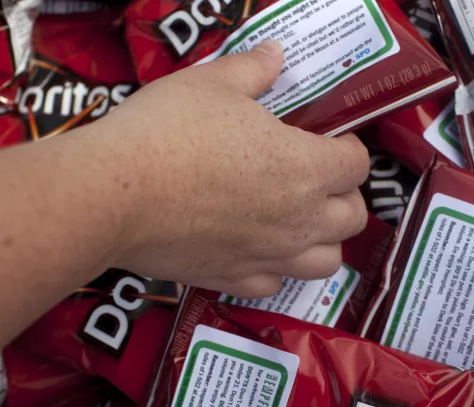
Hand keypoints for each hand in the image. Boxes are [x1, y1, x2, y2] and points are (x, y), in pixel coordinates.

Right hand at [87, 40, 370, 297]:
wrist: (116, 193)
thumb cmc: (168, 130)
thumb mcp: (212, 83)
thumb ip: (253, 70)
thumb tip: (274, 54)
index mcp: (307, 167)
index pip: (357, 165)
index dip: (348, 149)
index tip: (327, 139)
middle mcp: (300, 219)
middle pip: (353, 219)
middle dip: (344, 197)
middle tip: (317, 179)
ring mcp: (269, 256)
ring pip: (326, 263)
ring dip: (322, 242)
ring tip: (299, 223)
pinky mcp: (233, 279)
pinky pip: (273, 285)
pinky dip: (273, 270)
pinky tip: (255, 249)